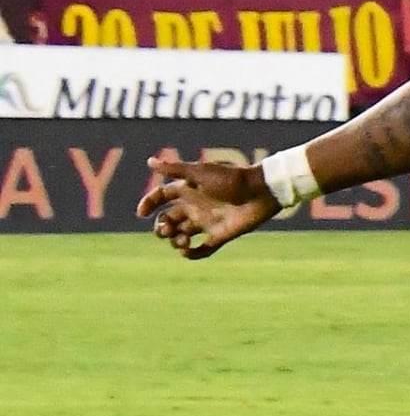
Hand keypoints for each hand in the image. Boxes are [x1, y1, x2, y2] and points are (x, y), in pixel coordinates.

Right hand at [135, 157, 282, 259]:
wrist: (262, 191)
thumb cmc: (232, 179)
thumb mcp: (201, 173)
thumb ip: (176, 169)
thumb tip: (149, 161)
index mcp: (189, 189)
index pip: (161, 196)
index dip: (149, 204)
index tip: (142, 213)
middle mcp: (196, 206)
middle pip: (168, 219)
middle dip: (161, 227)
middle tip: (167, 229)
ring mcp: (208, 221)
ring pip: (181, 235)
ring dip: (175, 241)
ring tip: (181, 240)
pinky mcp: (221, 235)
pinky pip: (203, 249)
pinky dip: (193, 254)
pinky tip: (187, 252)